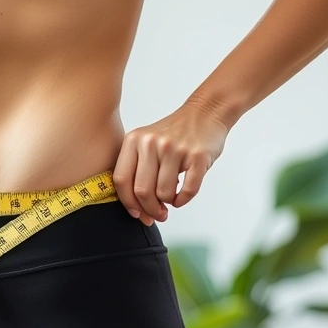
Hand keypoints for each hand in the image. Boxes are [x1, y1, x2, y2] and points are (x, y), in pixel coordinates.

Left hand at [113, 96, 229, 225]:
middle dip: (150, 210)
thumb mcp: (145, 142)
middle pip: (142, 191)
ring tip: (171, 200)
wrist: (206, 112)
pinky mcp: (198, 156)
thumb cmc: (173, 135)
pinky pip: (187, 190)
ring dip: (167, 203)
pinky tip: (181, 198)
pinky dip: (183, 200)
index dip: (128, 203)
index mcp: (134, 140)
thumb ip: (135, 169)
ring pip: (164, 193)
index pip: (121, 180)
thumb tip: (136, 209)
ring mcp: (175, 149)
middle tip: (158, 215)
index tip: (136, 214)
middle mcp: (152, 143)